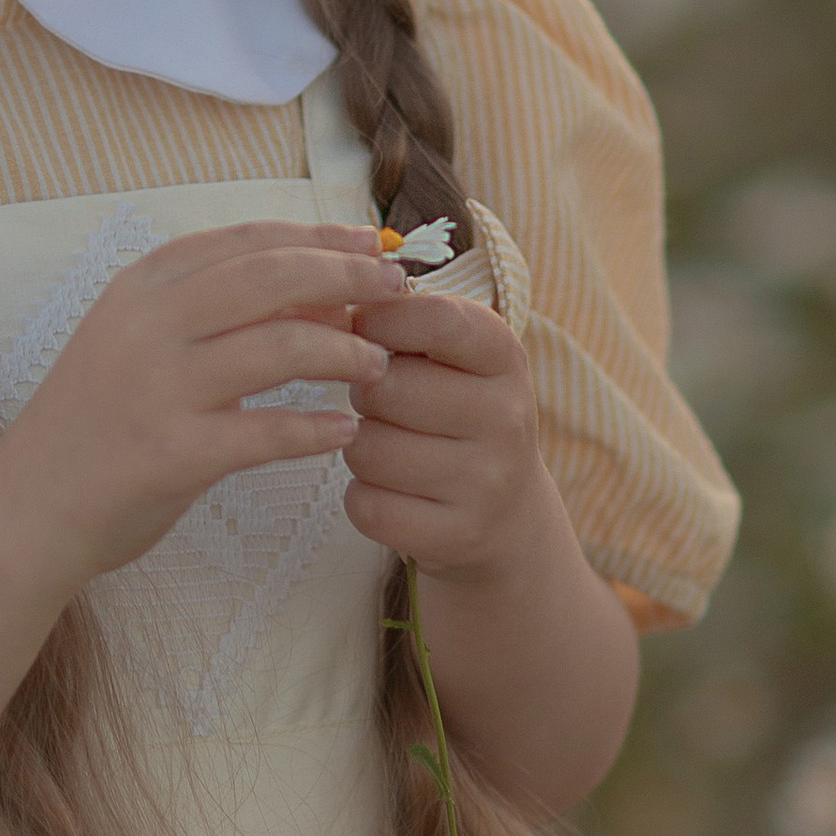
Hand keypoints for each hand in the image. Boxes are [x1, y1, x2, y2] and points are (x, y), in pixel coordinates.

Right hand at [0, 220, 406, 587]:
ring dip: (342, 353)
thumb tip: (324, 293)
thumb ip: (217, 312)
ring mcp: (157, 388)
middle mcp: (147, 325)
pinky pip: (265, 432)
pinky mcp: (171, 453)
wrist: (28, 509)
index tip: (371, 244)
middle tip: (397, 290)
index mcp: (141, 288)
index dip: (318, 236)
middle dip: (346, 277)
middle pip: (271, 277)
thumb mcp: (142, 344)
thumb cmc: (97, 423)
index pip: (246, 239)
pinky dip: (313, 430)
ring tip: (377, 366)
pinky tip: (343, 432)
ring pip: (279, 348)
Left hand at [340, 285, 558, 582]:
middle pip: (385, 388)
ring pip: (367, 449)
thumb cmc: (459, 414)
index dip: (382, 319)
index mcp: (505, 357)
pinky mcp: (459, 534)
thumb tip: (328, 301)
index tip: (365, 329)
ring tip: (388, 445)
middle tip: (381, 401)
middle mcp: (507, 417)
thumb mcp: (455, 357)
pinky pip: (367, 506)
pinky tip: (390, 489)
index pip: (437, 319)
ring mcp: (487, 481)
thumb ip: (405, 322)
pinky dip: (363, 496)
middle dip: (364, 392)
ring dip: (359, 447)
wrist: (507, 511)